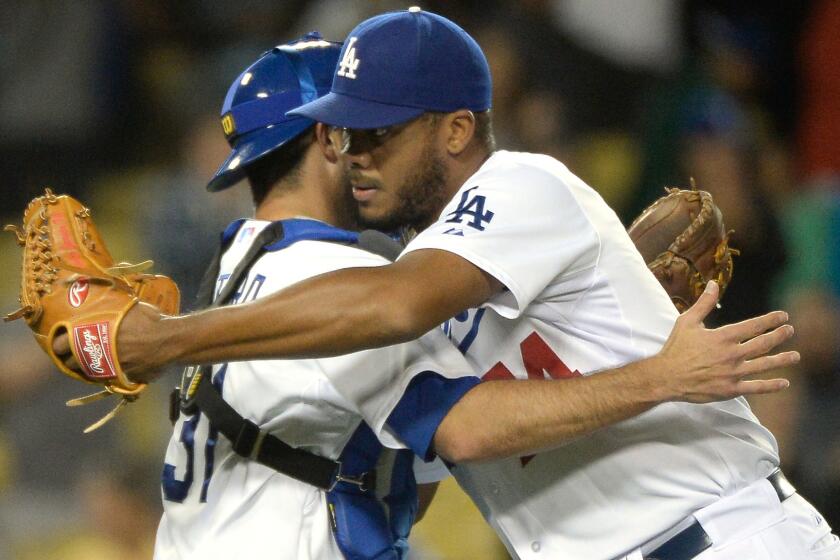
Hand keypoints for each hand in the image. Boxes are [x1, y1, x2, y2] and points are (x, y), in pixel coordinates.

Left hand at [52, 302, 169, 383]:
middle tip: (75, 354)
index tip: (62, 342)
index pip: (60, 345)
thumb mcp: (127, 308)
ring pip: (87, 373)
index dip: (59, 344)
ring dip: (87, 368)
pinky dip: (106, 373)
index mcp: (90, 334)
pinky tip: (111, 367)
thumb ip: (111, 310)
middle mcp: (95, 354)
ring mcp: (107, 368)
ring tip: (93, 361)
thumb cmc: (149, 320)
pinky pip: (106, 377)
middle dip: (71, 360)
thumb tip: (106, 304)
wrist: (169, 340)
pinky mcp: (120, 378)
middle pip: (70, 363)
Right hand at [656, 281, 797, 402]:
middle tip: (790, 331)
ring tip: (795, 355)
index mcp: (723, 337)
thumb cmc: (676, 348)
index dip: (770, 320)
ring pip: (764, 365)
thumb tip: (714, 283)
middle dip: (779, 336)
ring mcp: (733, 373)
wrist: (666, 377)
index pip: (753, 326)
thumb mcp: (687, 321)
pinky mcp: (730, 389)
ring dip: (782, 359)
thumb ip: (704, 303)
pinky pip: (756, 387)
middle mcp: (732, 354)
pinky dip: (771, 385)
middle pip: (763, 344)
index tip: (783, 316)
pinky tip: (784, 382)